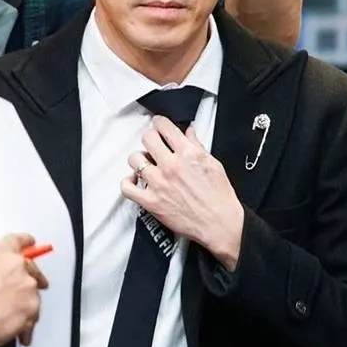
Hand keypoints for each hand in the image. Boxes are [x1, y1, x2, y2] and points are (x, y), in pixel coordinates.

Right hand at [0, 234, 47, 346]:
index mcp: (4, 254)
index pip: (19, 240)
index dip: (25, 241)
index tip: (30, 242)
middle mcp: (20, 268)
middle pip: (31, 269)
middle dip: (26, 280)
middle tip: (16, 292)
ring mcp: (29, 288)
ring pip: (32, 294)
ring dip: (23, 303)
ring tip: (2, 314)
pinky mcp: (34, 308)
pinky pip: (32, 315)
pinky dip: (24, 321)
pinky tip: (9, 325)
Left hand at [122, 118, 244, 271]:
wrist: (219, 223)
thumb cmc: (219, 198)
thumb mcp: (213, 164)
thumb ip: (198, 146)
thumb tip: (189, 133)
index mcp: (188, 154)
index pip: (164, 126)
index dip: (160, 123)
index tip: (159, 126)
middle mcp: (171, 166)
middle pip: (147, 138)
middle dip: (151, 139)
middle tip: (154, 144)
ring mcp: (159, 183)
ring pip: (135, 159)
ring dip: (140, 159)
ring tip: (146, 164)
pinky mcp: (151, 201)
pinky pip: (127, 187)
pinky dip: (128, 182)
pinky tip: (135, 181)